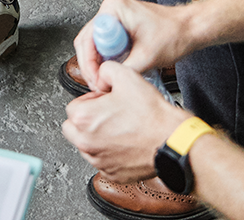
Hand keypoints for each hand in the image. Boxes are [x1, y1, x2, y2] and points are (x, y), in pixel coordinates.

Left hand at [63, 62, 189, 182]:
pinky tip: (125, 142)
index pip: (73, 106)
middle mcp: (86, 143)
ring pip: (87, 146)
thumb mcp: (126, 76)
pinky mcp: (112, 173)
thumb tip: (101, 74)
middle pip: (73, 128)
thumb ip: (105, 70)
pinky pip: (103, 161)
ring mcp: (99, 161)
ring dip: (97, 137)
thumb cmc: (150, 114)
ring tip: (119, 127)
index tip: (102, 101)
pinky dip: (110, 153)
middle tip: (106, 114)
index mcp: (84, 118)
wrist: (170, 140)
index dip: (90, 100)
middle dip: (86, 120)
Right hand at [72, 0, 191, 92]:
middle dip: (92, 67)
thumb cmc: (175, 34)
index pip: (87, 39)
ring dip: (99, 64)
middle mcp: (111, 10)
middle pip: (87, 42)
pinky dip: (108, 60)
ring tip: (106, 80)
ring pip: (95, 45)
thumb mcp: (147, 57)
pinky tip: (114, 71)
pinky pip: (106, 45)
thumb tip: (104, 83)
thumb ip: (123, 71)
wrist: (190, 29)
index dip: (89, 65)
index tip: (95, 81)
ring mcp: (115, 18)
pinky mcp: (120, 26)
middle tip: (99, 85)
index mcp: (113, 9)